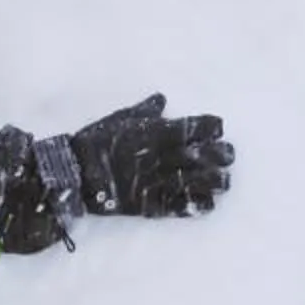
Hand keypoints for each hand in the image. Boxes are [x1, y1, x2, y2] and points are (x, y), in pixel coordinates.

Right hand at [66, 94, 231, 218]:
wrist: (75, 172)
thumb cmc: (97, 140)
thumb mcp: (120, 118)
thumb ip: (145, 110)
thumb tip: (162, 99)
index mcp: (155, 133)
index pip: (193, 128)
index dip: (210, 128)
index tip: (219, 129)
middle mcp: (161, 156)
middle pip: (201, 155)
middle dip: (220, 155)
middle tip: (229, 155)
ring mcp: (157, 181)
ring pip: (196, 181)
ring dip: (215, 181)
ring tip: (225, 181)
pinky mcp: (150, 204)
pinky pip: (179, 205)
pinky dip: (197, 205)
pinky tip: (210, 204)